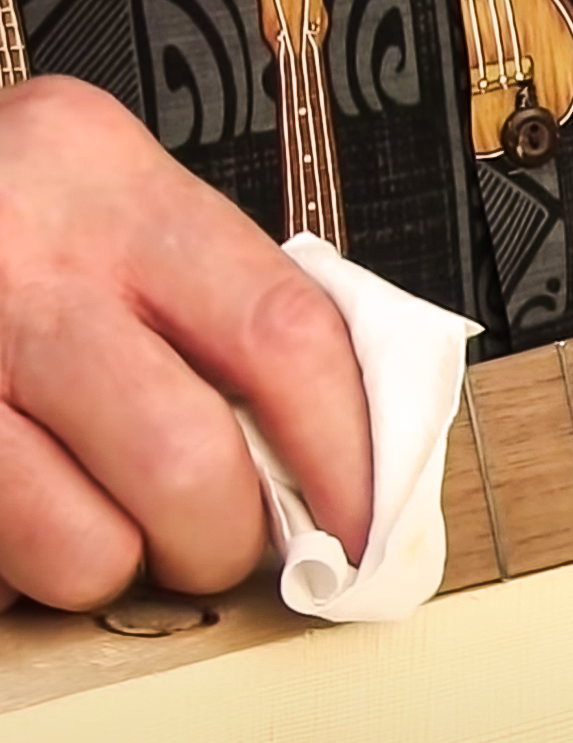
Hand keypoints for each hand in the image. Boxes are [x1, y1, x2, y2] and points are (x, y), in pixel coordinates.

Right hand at [0, 76, 371, 613]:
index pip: (286, 334)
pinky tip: (14, 509)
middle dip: (224, 540)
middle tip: (219, 540)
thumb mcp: (106, 201)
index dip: (347, 454)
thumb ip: (217, 300)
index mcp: (102, 171)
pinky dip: (18, 570)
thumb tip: (343, 456)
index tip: (367, 522)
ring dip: (115, 568)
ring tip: (101, 523)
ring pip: (81, 547)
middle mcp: (11, 253)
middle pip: (187, 458)